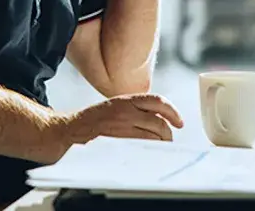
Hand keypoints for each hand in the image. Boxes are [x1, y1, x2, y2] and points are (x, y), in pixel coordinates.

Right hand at [58, 93, 183, 146]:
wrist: (74, 127)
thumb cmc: (97, 118)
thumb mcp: (118, 105)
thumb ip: (137, 108)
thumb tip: (161, 118)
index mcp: (127, 100)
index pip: (158, 102)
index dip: (172, 112)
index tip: (179, 122)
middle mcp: (126, 111)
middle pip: (158, 122)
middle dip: (168, 133)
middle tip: (169, 139)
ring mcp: (122, 127)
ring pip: (152, 137)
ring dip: (161, 143)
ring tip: (161, 147)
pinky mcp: (118, 141)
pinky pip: (141, 147)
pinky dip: (150, 150)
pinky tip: (150, 153)